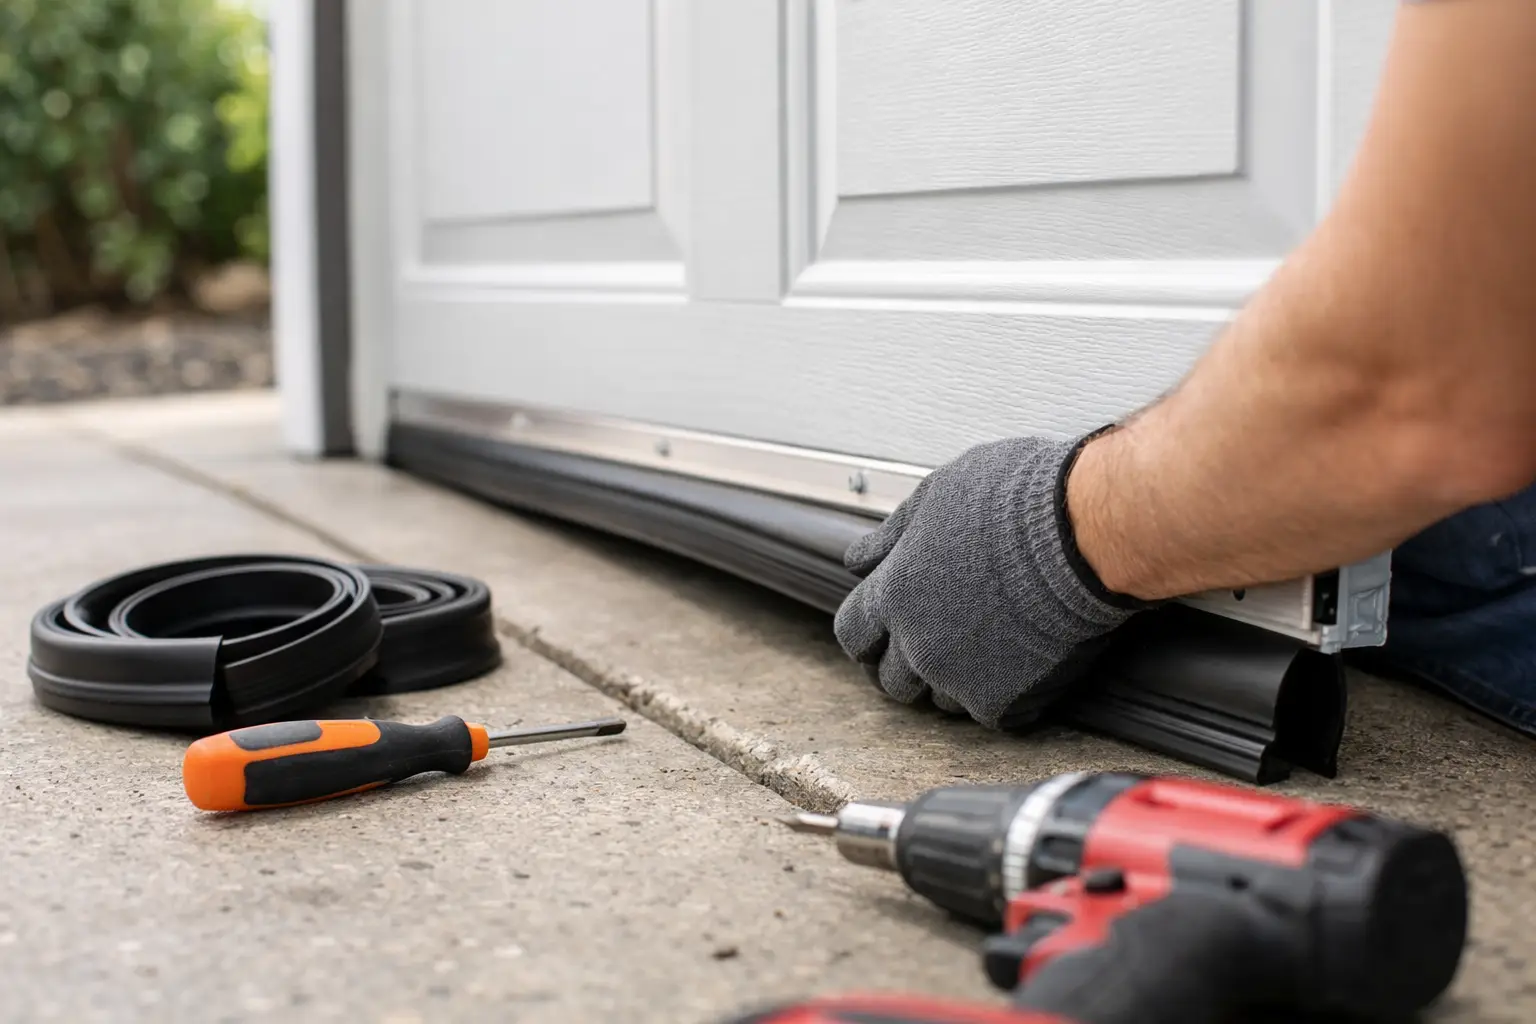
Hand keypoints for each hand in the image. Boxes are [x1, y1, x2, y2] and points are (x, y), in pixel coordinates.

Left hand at [833, 434, 1147, 727]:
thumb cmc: (1018, 500)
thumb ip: (893, 536)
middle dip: (908, 664)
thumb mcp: (937, 495)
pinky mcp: (1004, 701)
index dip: (868, 633)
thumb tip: (860, 560)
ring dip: (956, 681)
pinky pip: (991, 715)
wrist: (1086, 535)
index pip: (853, 633)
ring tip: (989, 646)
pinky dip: (1004, 695)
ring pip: (940, 701)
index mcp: (894, 593)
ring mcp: (959, 678)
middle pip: (892, 678)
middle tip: (941, 642)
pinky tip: (1023, 662)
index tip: (884, 631)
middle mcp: (917, 643)